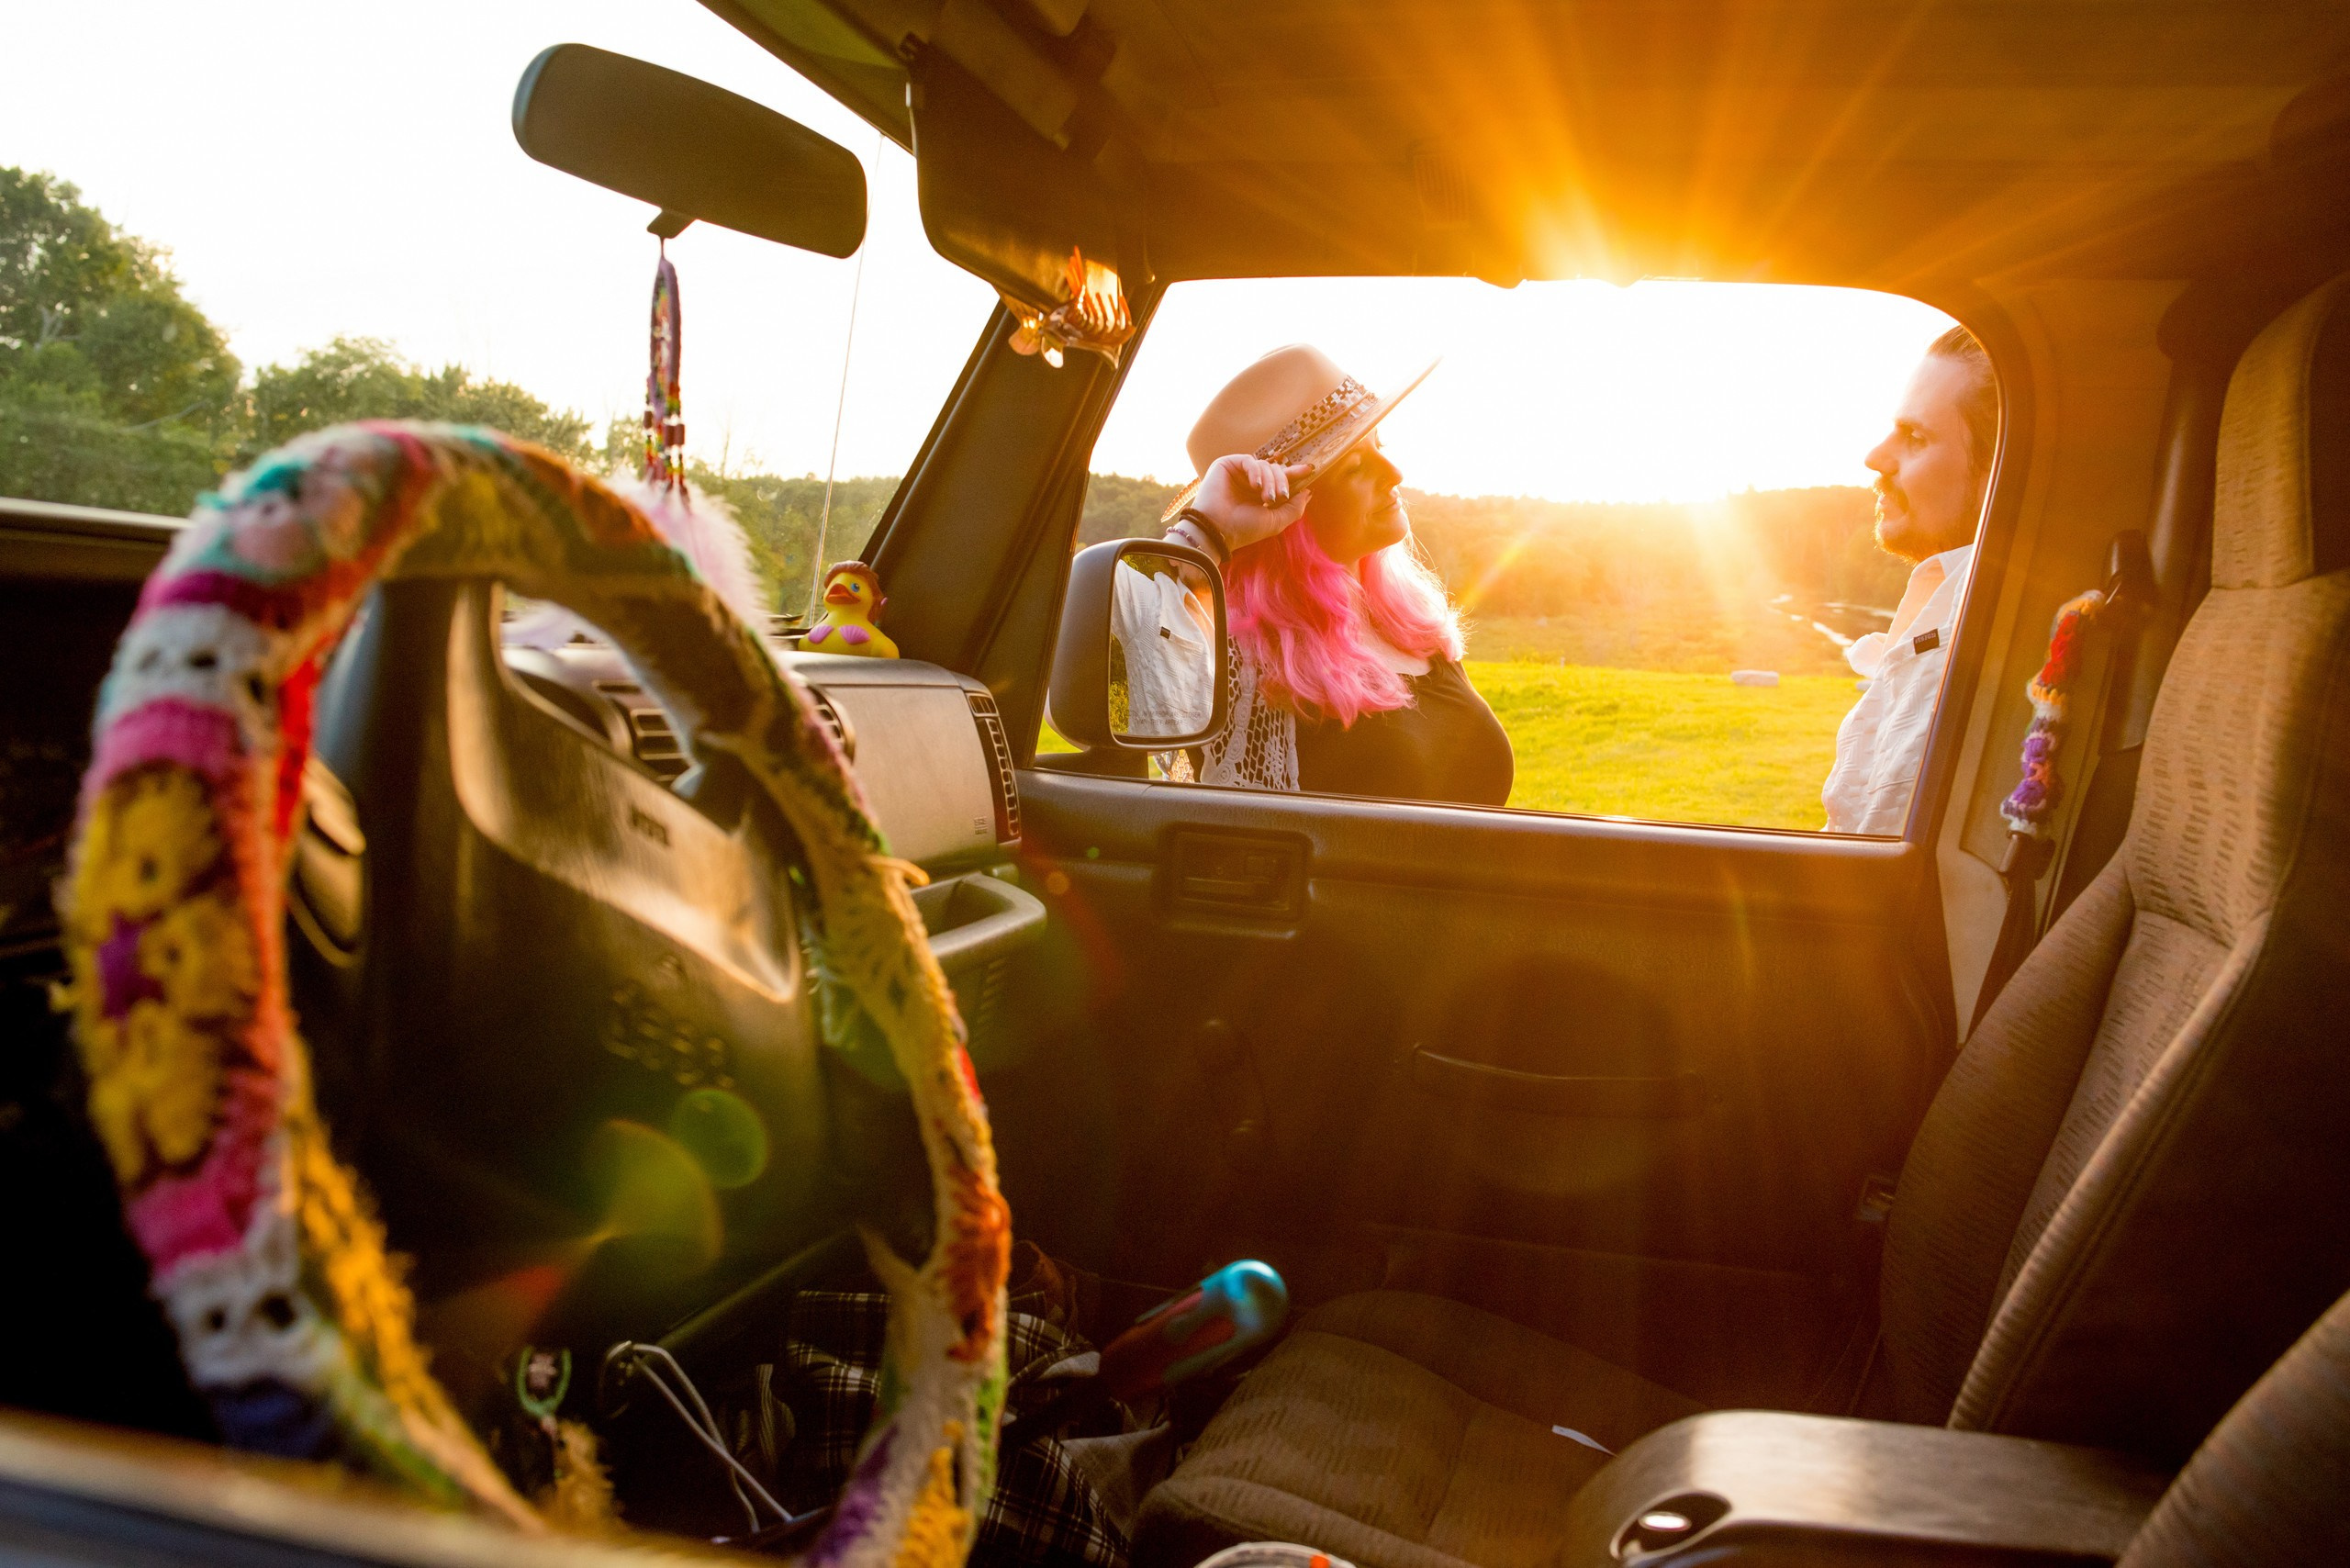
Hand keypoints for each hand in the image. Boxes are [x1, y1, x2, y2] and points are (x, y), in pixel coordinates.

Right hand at [1193, 455, 1313, 551]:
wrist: (1218, 530)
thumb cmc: (1244, 529)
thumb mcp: (1276, 522)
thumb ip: (1294, 508)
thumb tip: (1308, 492)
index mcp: (1260, 494)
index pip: (1280, 479)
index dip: (1295, 474)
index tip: (1310, 470)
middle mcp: (1249, 482)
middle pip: (1276, 470)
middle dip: (1282, 482)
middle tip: (1279, 497)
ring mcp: (1238, 473)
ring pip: (1265, 465)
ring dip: (1270, 481)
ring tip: (1266, 498)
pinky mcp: (1226, 465)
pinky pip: (1250, 460)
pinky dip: (1256, 472)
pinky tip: (1255, 486)